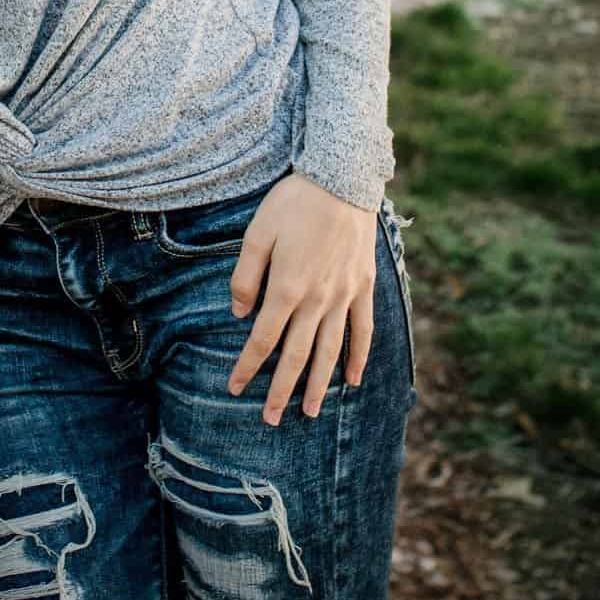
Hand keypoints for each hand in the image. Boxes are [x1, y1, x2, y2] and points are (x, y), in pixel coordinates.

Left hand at [227, 173, 376, 422]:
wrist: (342, 180)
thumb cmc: (294, 202)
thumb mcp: (257, 232)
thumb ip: (246, 276)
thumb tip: (240, 314)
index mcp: (286, 287)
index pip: (263, 339)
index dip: (247, 366)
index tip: (235, 388)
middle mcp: (317, 300)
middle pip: (296, 355)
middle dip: (280, 390)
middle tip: (270, 419)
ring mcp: (344, 296)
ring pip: (330, 351)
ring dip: (318, 384)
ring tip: (309, 412)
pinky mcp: (364, 287)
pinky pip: (363, 331)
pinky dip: (359, 357)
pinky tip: (353, 380)